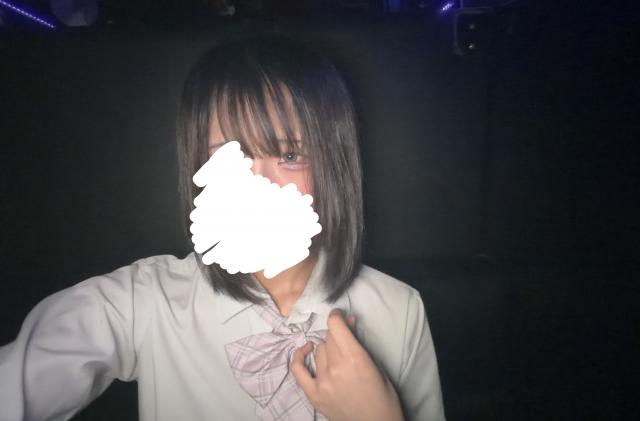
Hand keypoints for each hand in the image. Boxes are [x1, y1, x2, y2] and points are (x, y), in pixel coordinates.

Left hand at [290, 309, 404, 420]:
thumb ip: (360, 344)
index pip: (335, 326)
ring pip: (319, 350)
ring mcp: (322, 382)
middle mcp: (336, 368)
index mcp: (355, 359)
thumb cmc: (384, 397)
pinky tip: (306, 349)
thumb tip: (349, 321)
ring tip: (337, 356)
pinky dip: (299, 356)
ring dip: (327, 349)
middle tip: (345, 340)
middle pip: (328, 337)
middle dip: (338, 335)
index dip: (337, 316)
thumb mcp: (377, 366)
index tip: (340, 315)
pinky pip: (298, 369)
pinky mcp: (314, 395)